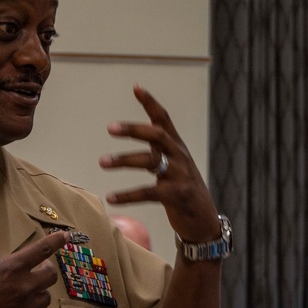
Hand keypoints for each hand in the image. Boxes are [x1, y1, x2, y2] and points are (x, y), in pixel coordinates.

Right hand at [0, 209, 69, 307]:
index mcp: (10, 268)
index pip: (42, 250)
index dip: (56, 241)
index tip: (65, 236)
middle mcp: (22, 288)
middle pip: (51, 276)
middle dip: (46, 271)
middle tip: (36, 270)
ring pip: (45, 299)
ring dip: (38, 294)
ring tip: (24, 293)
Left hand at [99, 85, 220, 242]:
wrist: (204, 220)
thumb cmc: (185, 190)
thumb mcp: (177, 163)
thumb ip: (162, 144)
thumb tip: (148, 121)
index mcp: (177, 147)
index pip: (164, 119)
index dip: (151, 103)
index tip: (136, 87)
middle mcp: (179, 157)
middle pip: (157, 135)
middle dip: (134, 129)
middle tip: (110, 128)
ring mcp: (179, 175)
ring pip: (150, 161)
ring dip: (124, 160)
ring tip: (102, 162)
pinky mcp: (176, 196)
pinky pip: (148, 192)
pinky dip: (128, 195)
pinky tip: (111, 198)